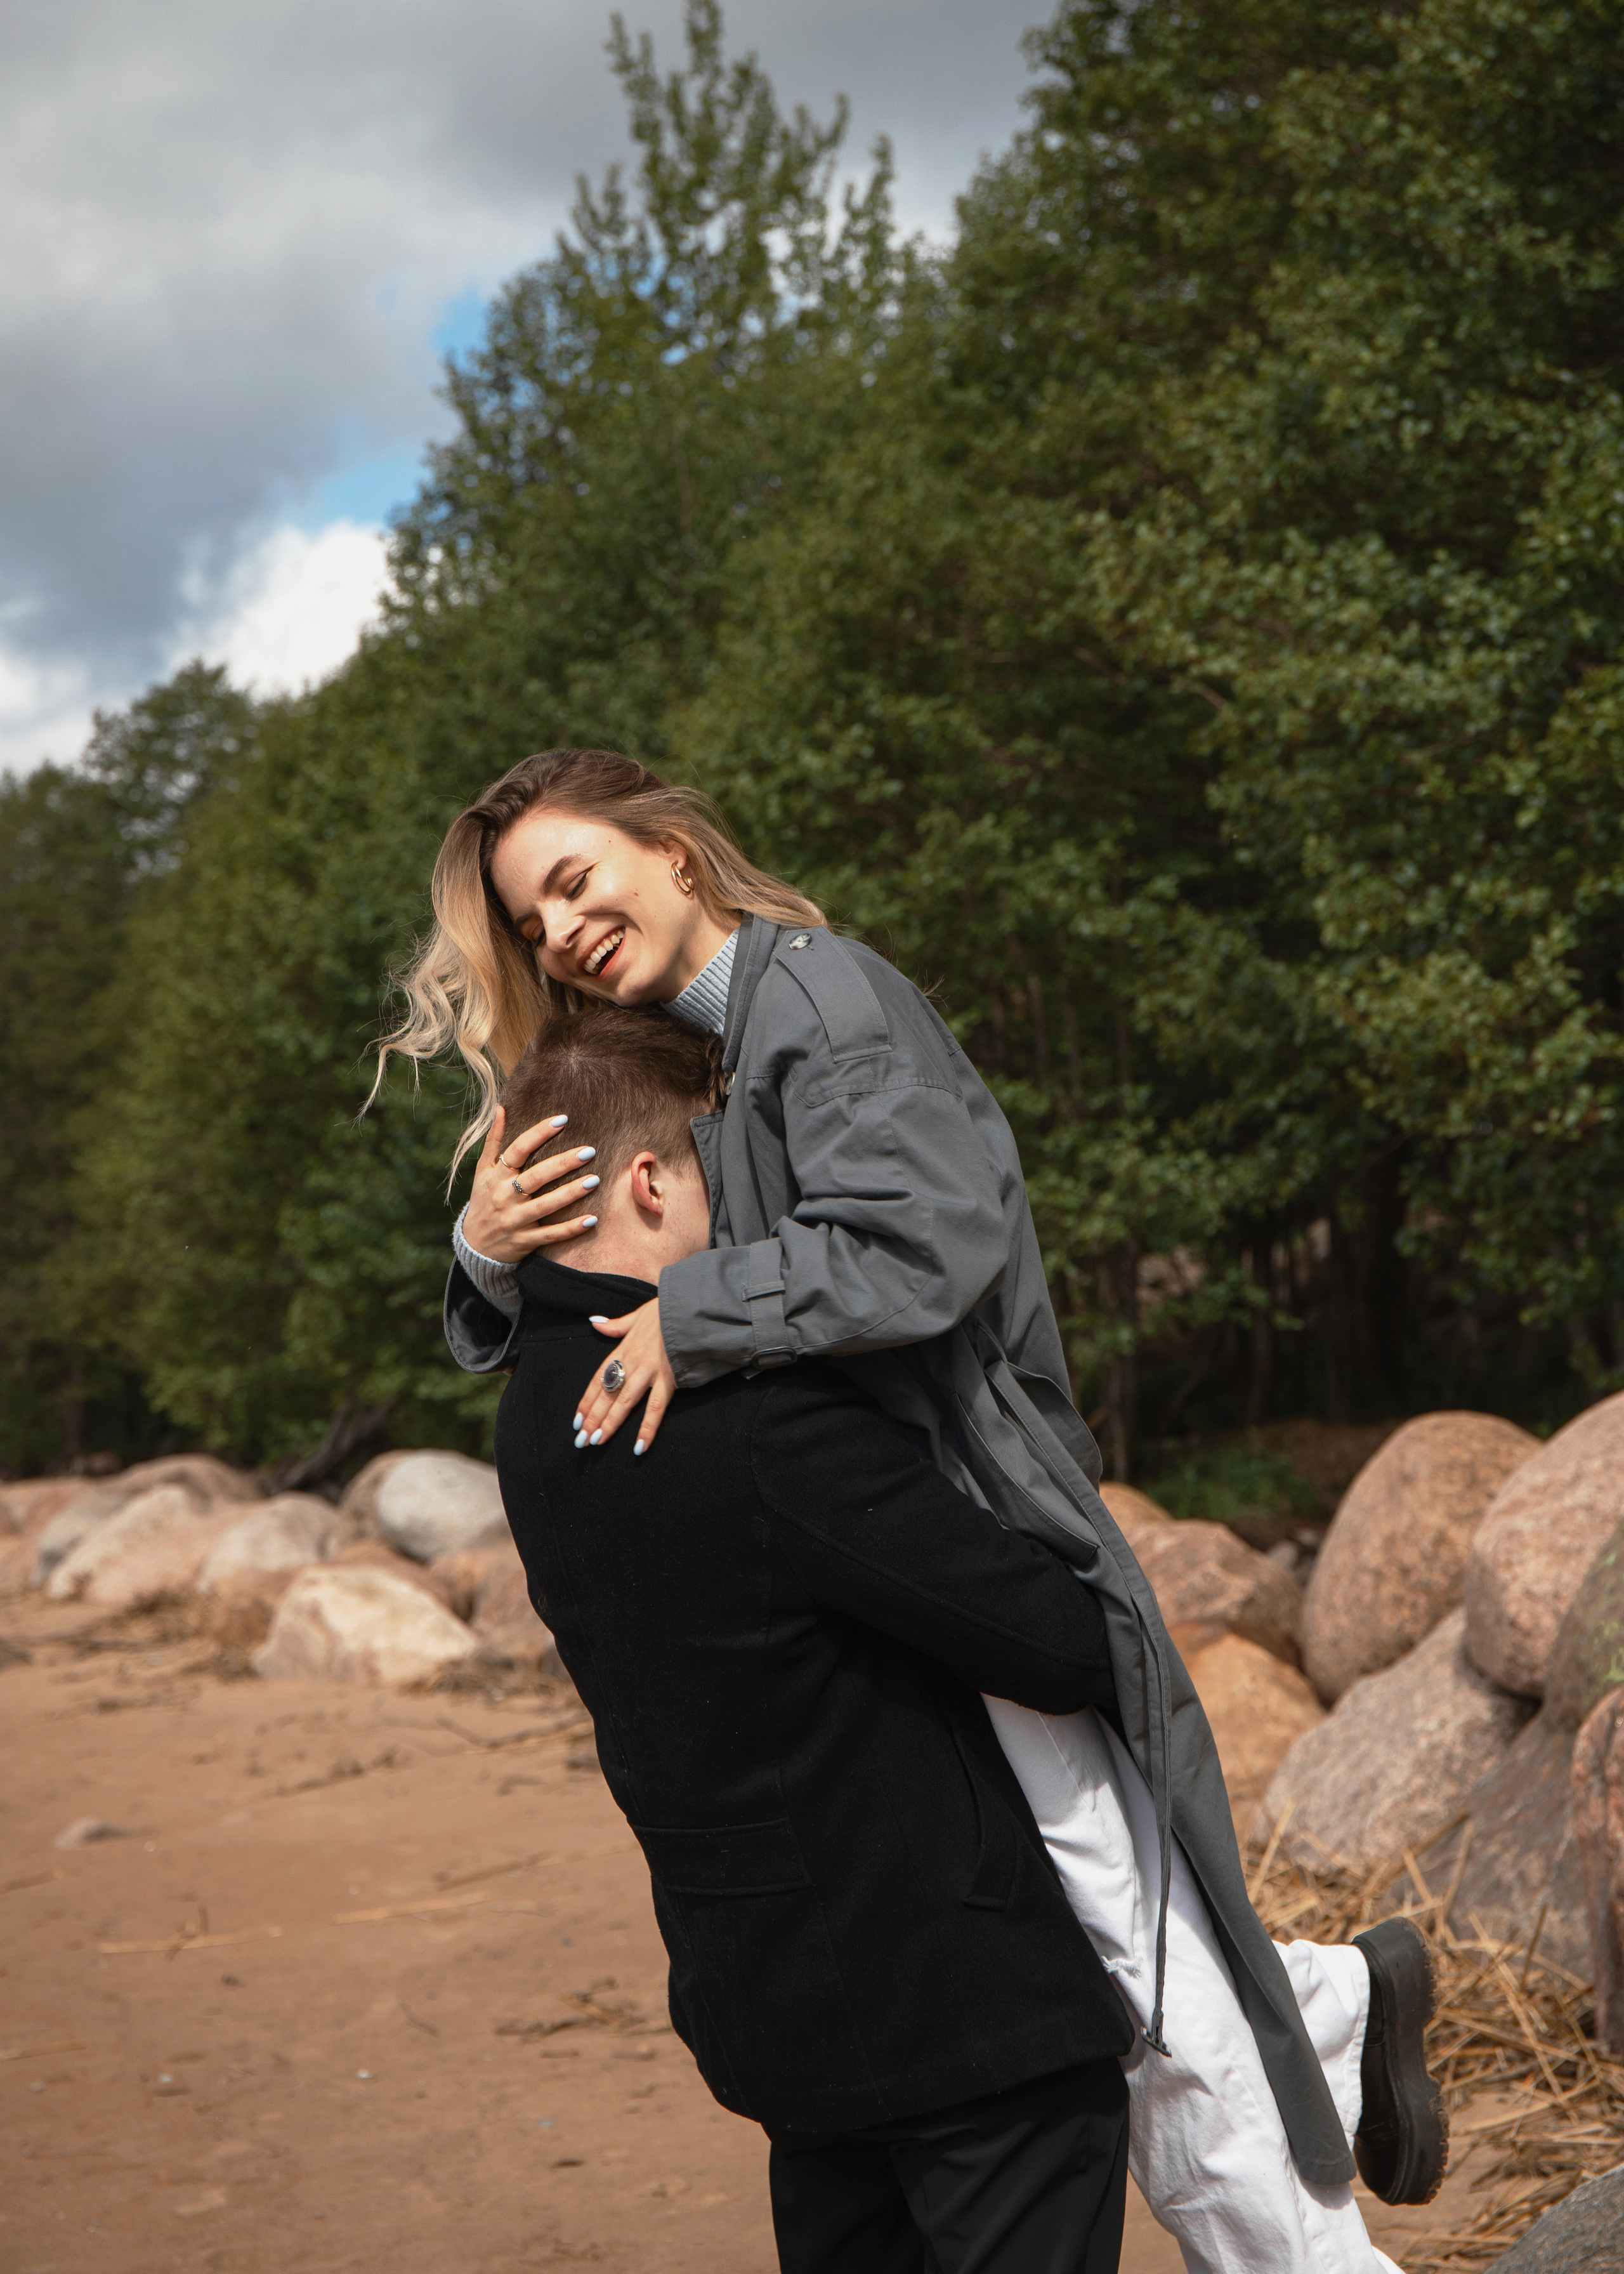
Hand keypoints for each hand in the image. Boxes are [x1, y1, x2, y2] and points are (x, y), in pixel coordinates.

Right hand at [462, 1106, 601, 1265]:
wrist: (475, 1245)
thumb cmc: (484, 1200)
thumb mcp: (483, 1171)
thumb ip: (494, 1141)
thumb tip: (501, 1108)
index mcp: (497, 1176)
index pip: (518, 1150)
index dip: (539, 1134)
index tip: (562, 1119)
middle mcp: (505, 1196)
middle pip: (536, 1176)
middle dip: (562, 1163)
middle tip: (589, 1151)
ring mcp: (516, 1220)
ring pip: (546, 1205)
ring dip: (570, 1193)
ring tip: (595, 1180)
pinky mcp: (525, 1241)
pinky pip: (551, 1235)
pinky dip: (571, 1229)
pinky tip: (592, 1219)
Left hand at [573, 1300, 676, 1456]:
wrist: (690, 1307)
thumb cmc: (667, 1310)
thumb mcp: (638, 1314)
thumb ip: (616, 1324)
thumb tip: (595, 1322)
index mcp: (624, 1349)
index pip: (598, 1379)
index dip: (587, 1401)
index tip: (577, 1419)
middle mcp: (632, 1362)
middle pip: (607, 1394)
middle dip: (593, 1418)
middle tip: (581, 1440)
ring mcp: (650, 1371)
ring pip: (625, 1402)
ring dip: (610, 1423)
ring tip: (597, 1442)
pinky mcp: (669, 1378)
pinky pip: (656, 1408)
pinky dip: (647, 1428)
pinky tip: (639, 1446)